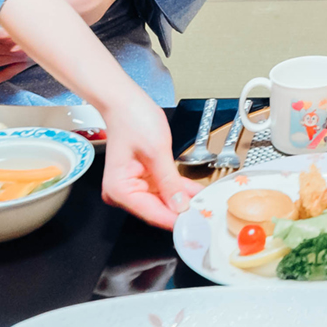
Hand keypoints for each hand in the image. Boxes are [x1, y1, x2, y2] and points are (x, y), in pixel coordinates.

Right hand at [98, 89, 199, 229]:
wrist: (125, 102)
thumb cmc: (132, 119)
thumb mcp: (156, 151)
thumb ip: (170, 182)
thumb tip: (180, 205)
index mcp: (120, 190)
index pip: (153, 214)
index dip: (177, 220)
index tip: (197, 225)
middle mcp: (123, 193)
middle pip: (158, 210)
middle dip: (182, 210)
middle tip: (206, 214)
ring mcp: (133, 187)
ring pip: (163, 201)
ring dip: (183, 200)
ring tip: (205, 203)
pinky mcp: (142, 180)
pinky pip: (163, 190)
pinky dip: (178, 190)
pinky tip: (195, 193)